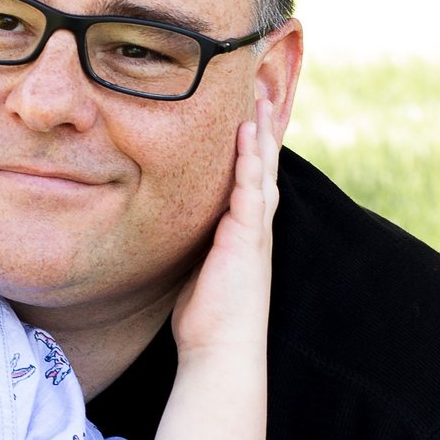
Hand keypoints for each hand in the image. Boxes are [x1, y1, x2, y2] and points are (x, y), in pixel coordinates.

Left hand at [168, 109, 281, 363]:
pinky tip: (247, 136)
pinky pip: (251, 191)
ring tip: (258, 96)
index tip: (247, 112)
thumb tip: (175, 231)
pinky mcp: (248, 239)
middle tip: (261, 88)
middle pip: (264, 165)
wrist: (221, 351)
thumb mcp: (200, 270)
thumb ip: (197, 245)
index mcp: (245, 232)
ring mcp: (255, 231)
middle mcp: (256, 227)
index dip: (252, 145)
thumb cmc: (208, 318)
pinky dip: (250, 162)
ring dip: (261, 132)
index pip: (251, 178)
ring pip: (262, 170)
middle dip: (263, 127)